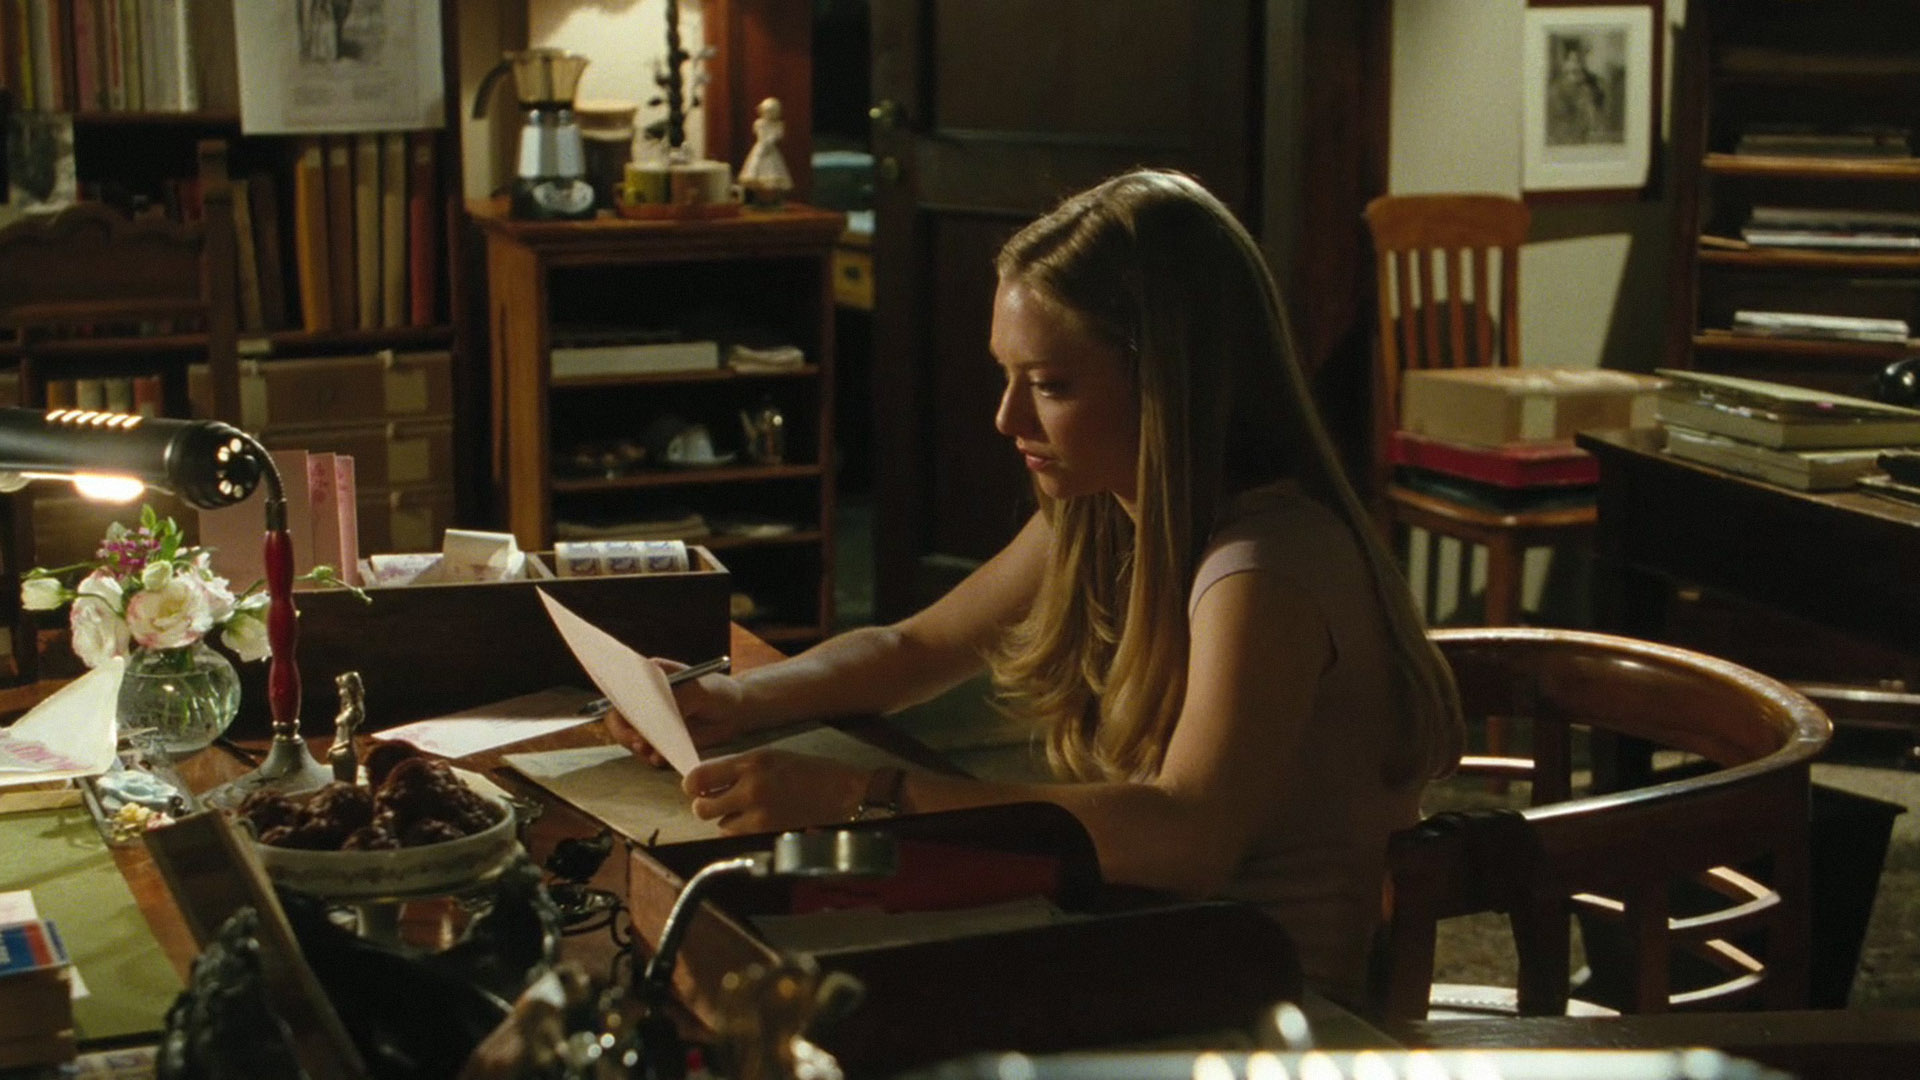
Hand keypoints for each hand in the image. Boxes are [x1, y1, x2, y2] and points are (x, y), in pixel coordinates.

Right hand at [602, 659, 747, 767]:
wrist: (735, 712)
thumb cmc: (719, 691)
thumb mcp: (702, 690)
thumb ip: (682, 698)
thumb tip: (659, 715)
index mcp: (650, 675)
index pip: (622, 686)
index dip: (618, 702)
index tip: (627, 717)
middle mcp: (644, 697)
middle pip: (619, 716)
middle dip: (624, 732)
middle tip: (639, 744)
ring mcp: (650, 719)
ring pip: (630, 736)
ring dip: (637, 748)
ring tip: (654, 756)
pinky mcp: (660, 738)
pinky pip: (646, 751)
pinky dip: (650, 757)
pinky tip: (661, 760)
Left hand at [682, 748, 865, 834]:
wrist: (841, 791)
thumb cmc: (807, 769)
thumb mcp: (770, 756)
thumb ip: (737, 767)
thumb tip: (705, 781)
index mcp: (751, 761)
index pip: (700, 776)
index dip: (691, 785)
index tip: (694, 788)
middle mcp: (751, 787)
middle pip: (702, 808)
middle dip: (705, 806)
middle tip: (715, 802)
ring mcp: (759, 814)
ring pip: (720, 826)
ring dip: (727, 820)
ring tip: (747, 810)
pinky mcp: (768, 833)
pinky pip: (738, 837)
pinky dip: (742, 831)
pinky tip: (758, 821)